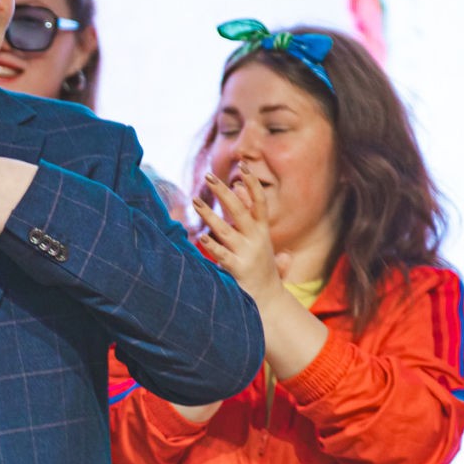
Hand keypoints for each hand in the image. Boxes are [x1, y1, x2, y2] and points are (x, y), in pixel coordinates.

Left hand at [191, 168, 284, 300]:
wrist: (268, 299)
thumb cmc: (259, 265)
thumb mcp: (259, 237)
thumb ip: (250, 213)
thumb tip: (238, 187)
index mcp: (263, 231)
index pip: (260, 202)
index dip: (252, 183)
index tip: (243, 165)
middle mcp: (256, 239)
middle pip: (239, 210)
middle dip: (224, 192)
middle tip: (209, 176)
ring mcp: (247, 253)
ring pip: (226, 229)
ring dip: (209, 214)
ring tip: (195, 201)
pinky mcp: (238, 269)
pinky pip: (222, 255)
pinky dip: (211, 246)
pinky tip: (199, 237)